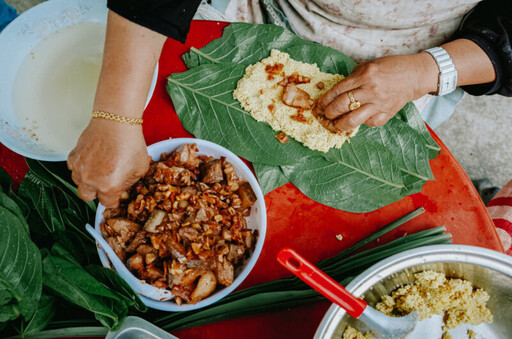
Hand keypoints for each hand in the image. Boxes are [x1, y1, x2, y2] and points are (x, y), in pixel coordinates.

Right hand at [67, 118, 149, 207]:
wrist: (116, 122)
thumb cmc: (130, 143)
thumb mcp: (140, 168)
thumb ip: (130, 183)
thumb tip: (124, 187)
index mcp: (109, 186)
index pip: (108, 203)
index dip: (113, 200)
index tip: (116, 196)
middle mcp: (91, 180)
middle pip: (88, 197)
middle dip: (97, 193)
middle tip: (106, 185)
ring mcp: (79, 168)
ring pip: (79, 183)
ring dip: (87, 180)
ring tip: (99, 170)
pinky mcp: (73, 156)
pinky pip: (73, 168)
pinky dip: (81, 167)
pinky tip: (92, 161)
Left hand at [318, 53, 437, 130]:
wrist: (415, 75)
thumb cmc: (391, 67)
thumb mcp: (370, 65)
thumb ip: (354, 76)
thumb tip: (338, 89)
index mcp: (364, 75)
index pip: (338, 90)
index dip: (325, 99)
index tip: (319, 105)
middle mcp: (370, 90)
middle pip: (342, 105)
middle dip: (329, 112)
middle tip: (326, 114)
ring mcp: (378, 104)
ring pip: (353, 120)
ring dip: (340, 124)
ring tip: (336, 124)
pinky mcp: (386, 114)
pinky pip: (368, 123)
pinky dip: (362, 122)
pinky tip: (359, 119)